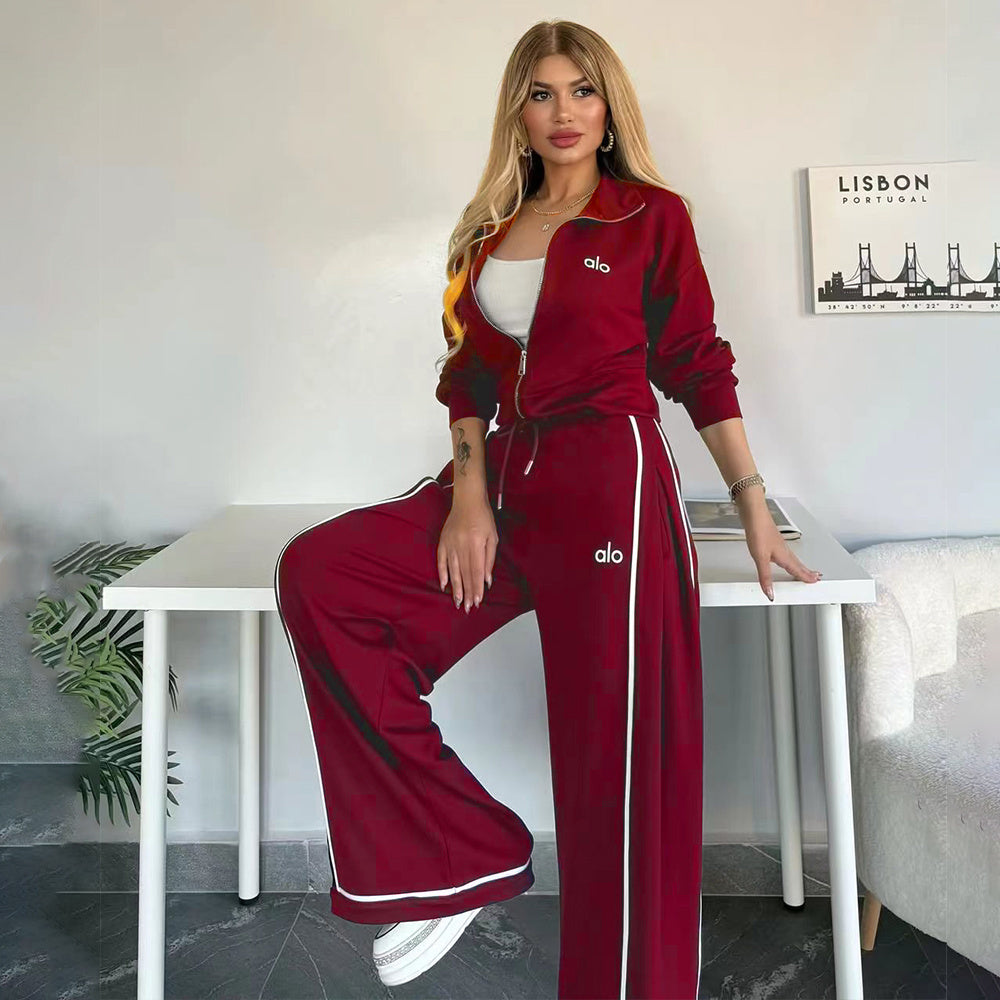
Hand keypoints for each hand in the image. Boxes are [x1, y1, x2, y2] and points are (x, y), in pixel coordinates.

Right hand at [437, 495, 496, 612]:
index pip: (476, 571)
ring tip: (458, 601)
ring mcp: (450, 544)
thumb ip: (490, 559)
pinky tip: (444, 585)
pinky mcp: (443, 542)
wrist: (467, 500)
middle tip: (468, 607)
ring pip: (453, 570)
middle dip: (467, 592)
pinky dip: (442, 573)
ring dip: (455, 587)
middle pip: (465, 574)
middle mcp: (461, 545)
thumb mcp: (493, 537)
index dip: (477, 587)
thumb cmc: (484, 518)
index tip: (478, 600)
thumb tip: (487, 579)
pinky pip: (441, 561)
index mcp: (476, 544)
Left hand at [740, 501, 821, 600]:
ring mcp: (778, 544)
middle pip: (798, 564)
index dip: (805, 577)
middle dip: (806, 572)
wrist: (753, 514)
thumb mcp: (760, 558)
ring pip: (792, 558)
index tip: (814, 582)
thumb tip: (770, 593)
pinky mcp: (772, 540)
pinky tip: (784, 557)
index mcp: (784, 556)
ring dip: (800, 565)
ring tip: (804, 570)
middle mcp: (783, 550)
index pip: (797, 570)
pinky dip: (789, 558)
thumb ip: (765, 576)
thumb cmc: (758, 531)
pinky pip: (785, 553)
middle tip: (815, 577)